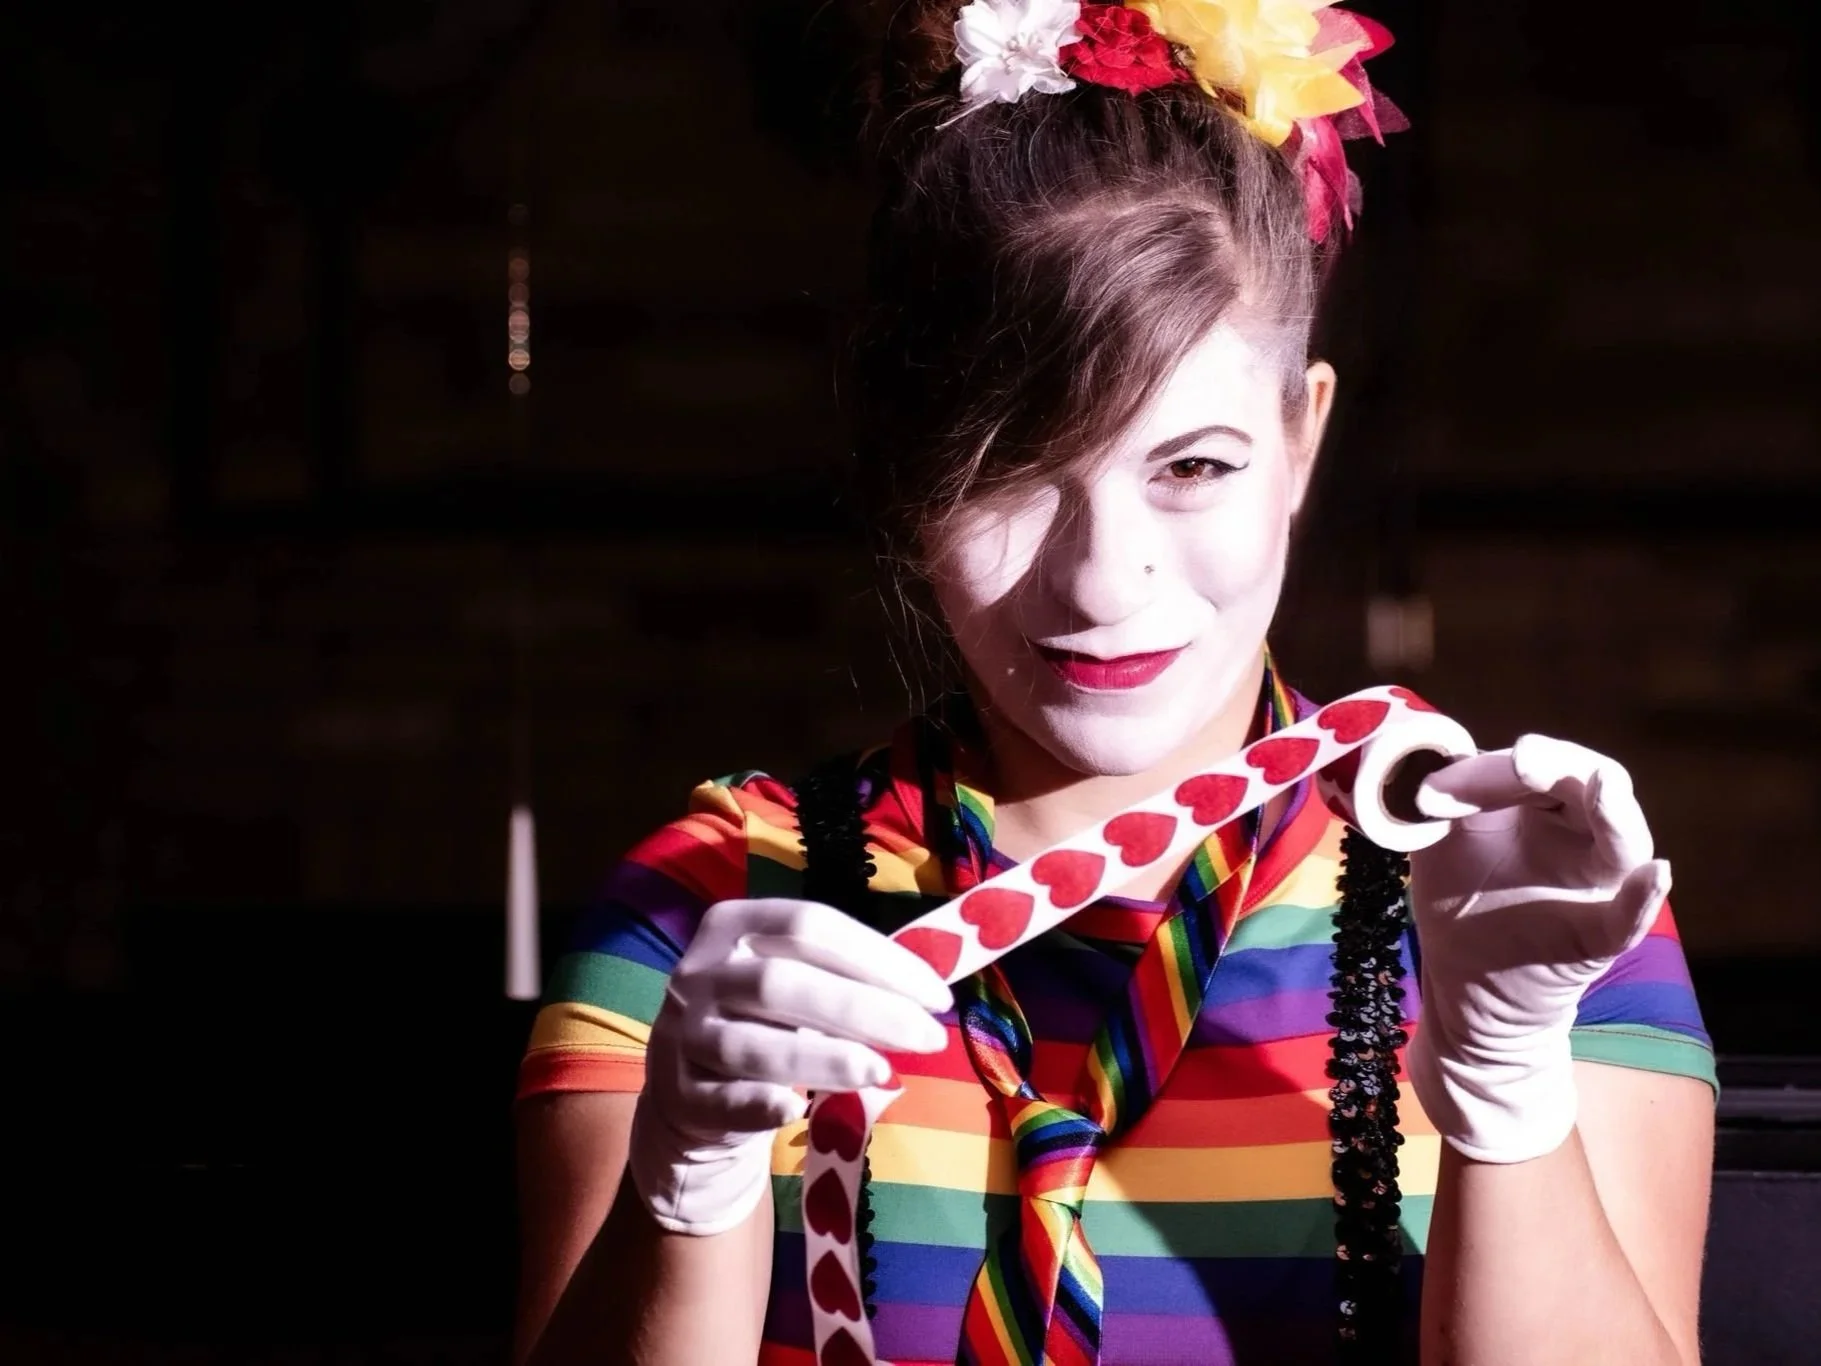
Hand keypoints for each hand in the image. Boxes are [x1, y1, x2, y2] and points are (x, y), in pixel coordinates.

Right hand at [628, 898, 951, 1234]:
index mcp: (735, 924)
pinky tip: (796, 1110)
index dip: (880, 958)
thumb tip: (928, 996)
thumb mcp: (794, 980)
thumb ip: (845, 978)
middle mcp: (701, 971)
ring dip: (823, 1058)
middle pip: (784, 982)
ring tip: (883, 1072)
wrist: (688, 1081)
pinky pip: (722, 1100)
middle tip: (928, 1039)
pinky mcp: (679, 1094)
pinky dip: (760, 1104)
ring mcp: (684, 1034)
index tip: (937, 997)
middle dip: (867, 1009)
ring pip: (751, 1044)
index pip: (811, 925)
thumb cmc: (764, 1018)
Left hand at [1404, 736, 1669, 1163]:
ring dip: (1616, 813)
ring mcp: (1596, 889)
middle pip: (1591, 784)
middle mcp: (1581, 839)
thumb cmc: (1459, 901)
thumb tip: (1434, 776)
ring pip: (1622, 842)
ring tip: (1605, 785)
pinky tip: (1656, 873)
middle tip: (1524, 760)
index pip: (1541, 766)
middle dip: (1561, 766)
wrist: (1464, 985)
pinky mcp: (1596, 938)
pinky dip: (1641, 899)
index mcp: (1545, 808)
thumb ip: (1446, 803)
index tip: (1436, 790)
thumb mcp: (1441, 842)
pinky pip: (1625, 920)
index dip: (1496, 767)